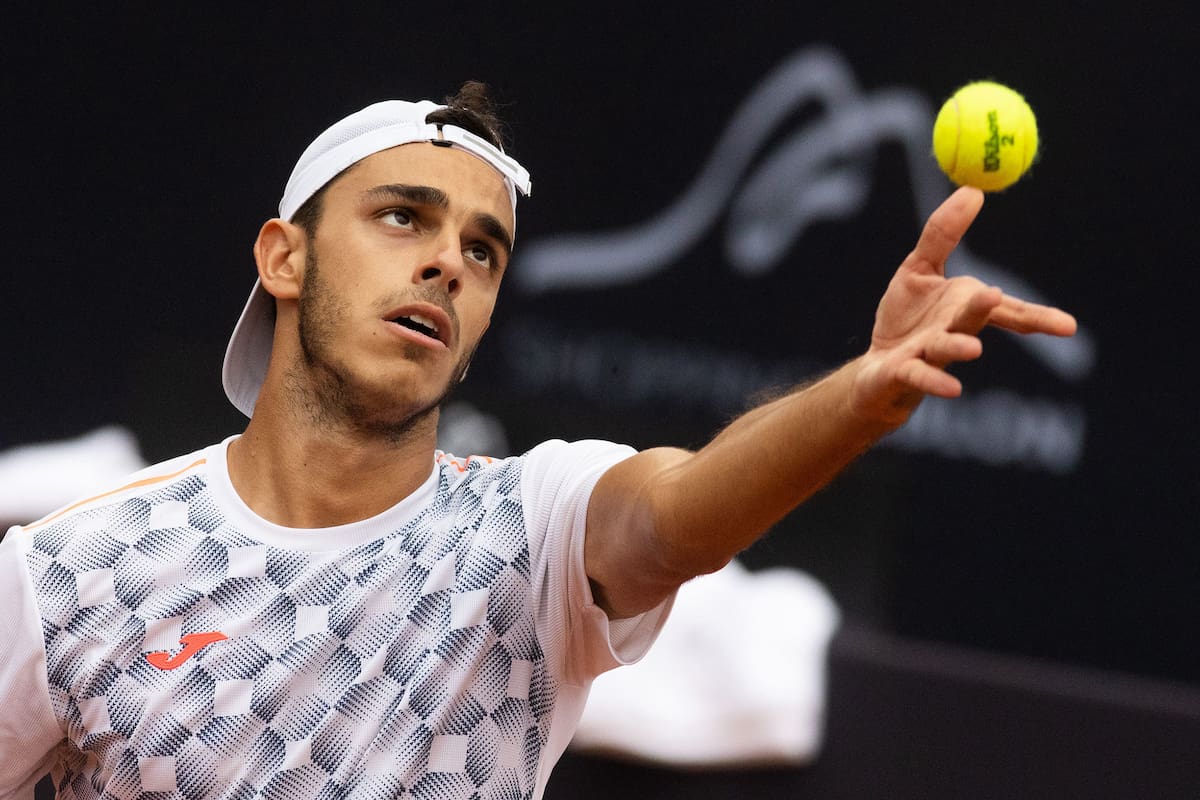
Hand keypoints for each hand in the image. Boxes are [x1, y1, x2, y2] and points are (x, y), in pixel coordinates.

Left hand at [852, 186, 1076, 423]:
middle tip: (995, 297)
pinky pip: (919, 376)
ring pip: (945, 349)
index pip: (1006, 312)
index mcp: (963, 308)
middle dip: (984, 310)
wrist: (878, 370)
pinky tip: (952, 391)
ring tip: (973, 350)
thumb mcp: (918, 270)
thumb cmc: (904, 320)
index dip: (1037, 318)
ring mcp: (928, 355)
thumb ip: (941, 234)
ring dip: (959, 347)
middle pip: (971, 321)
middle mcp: (952, 333)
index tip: (1069, 328)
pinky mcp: (903, 373)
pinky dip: (934, 382)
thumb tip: (973, 190)